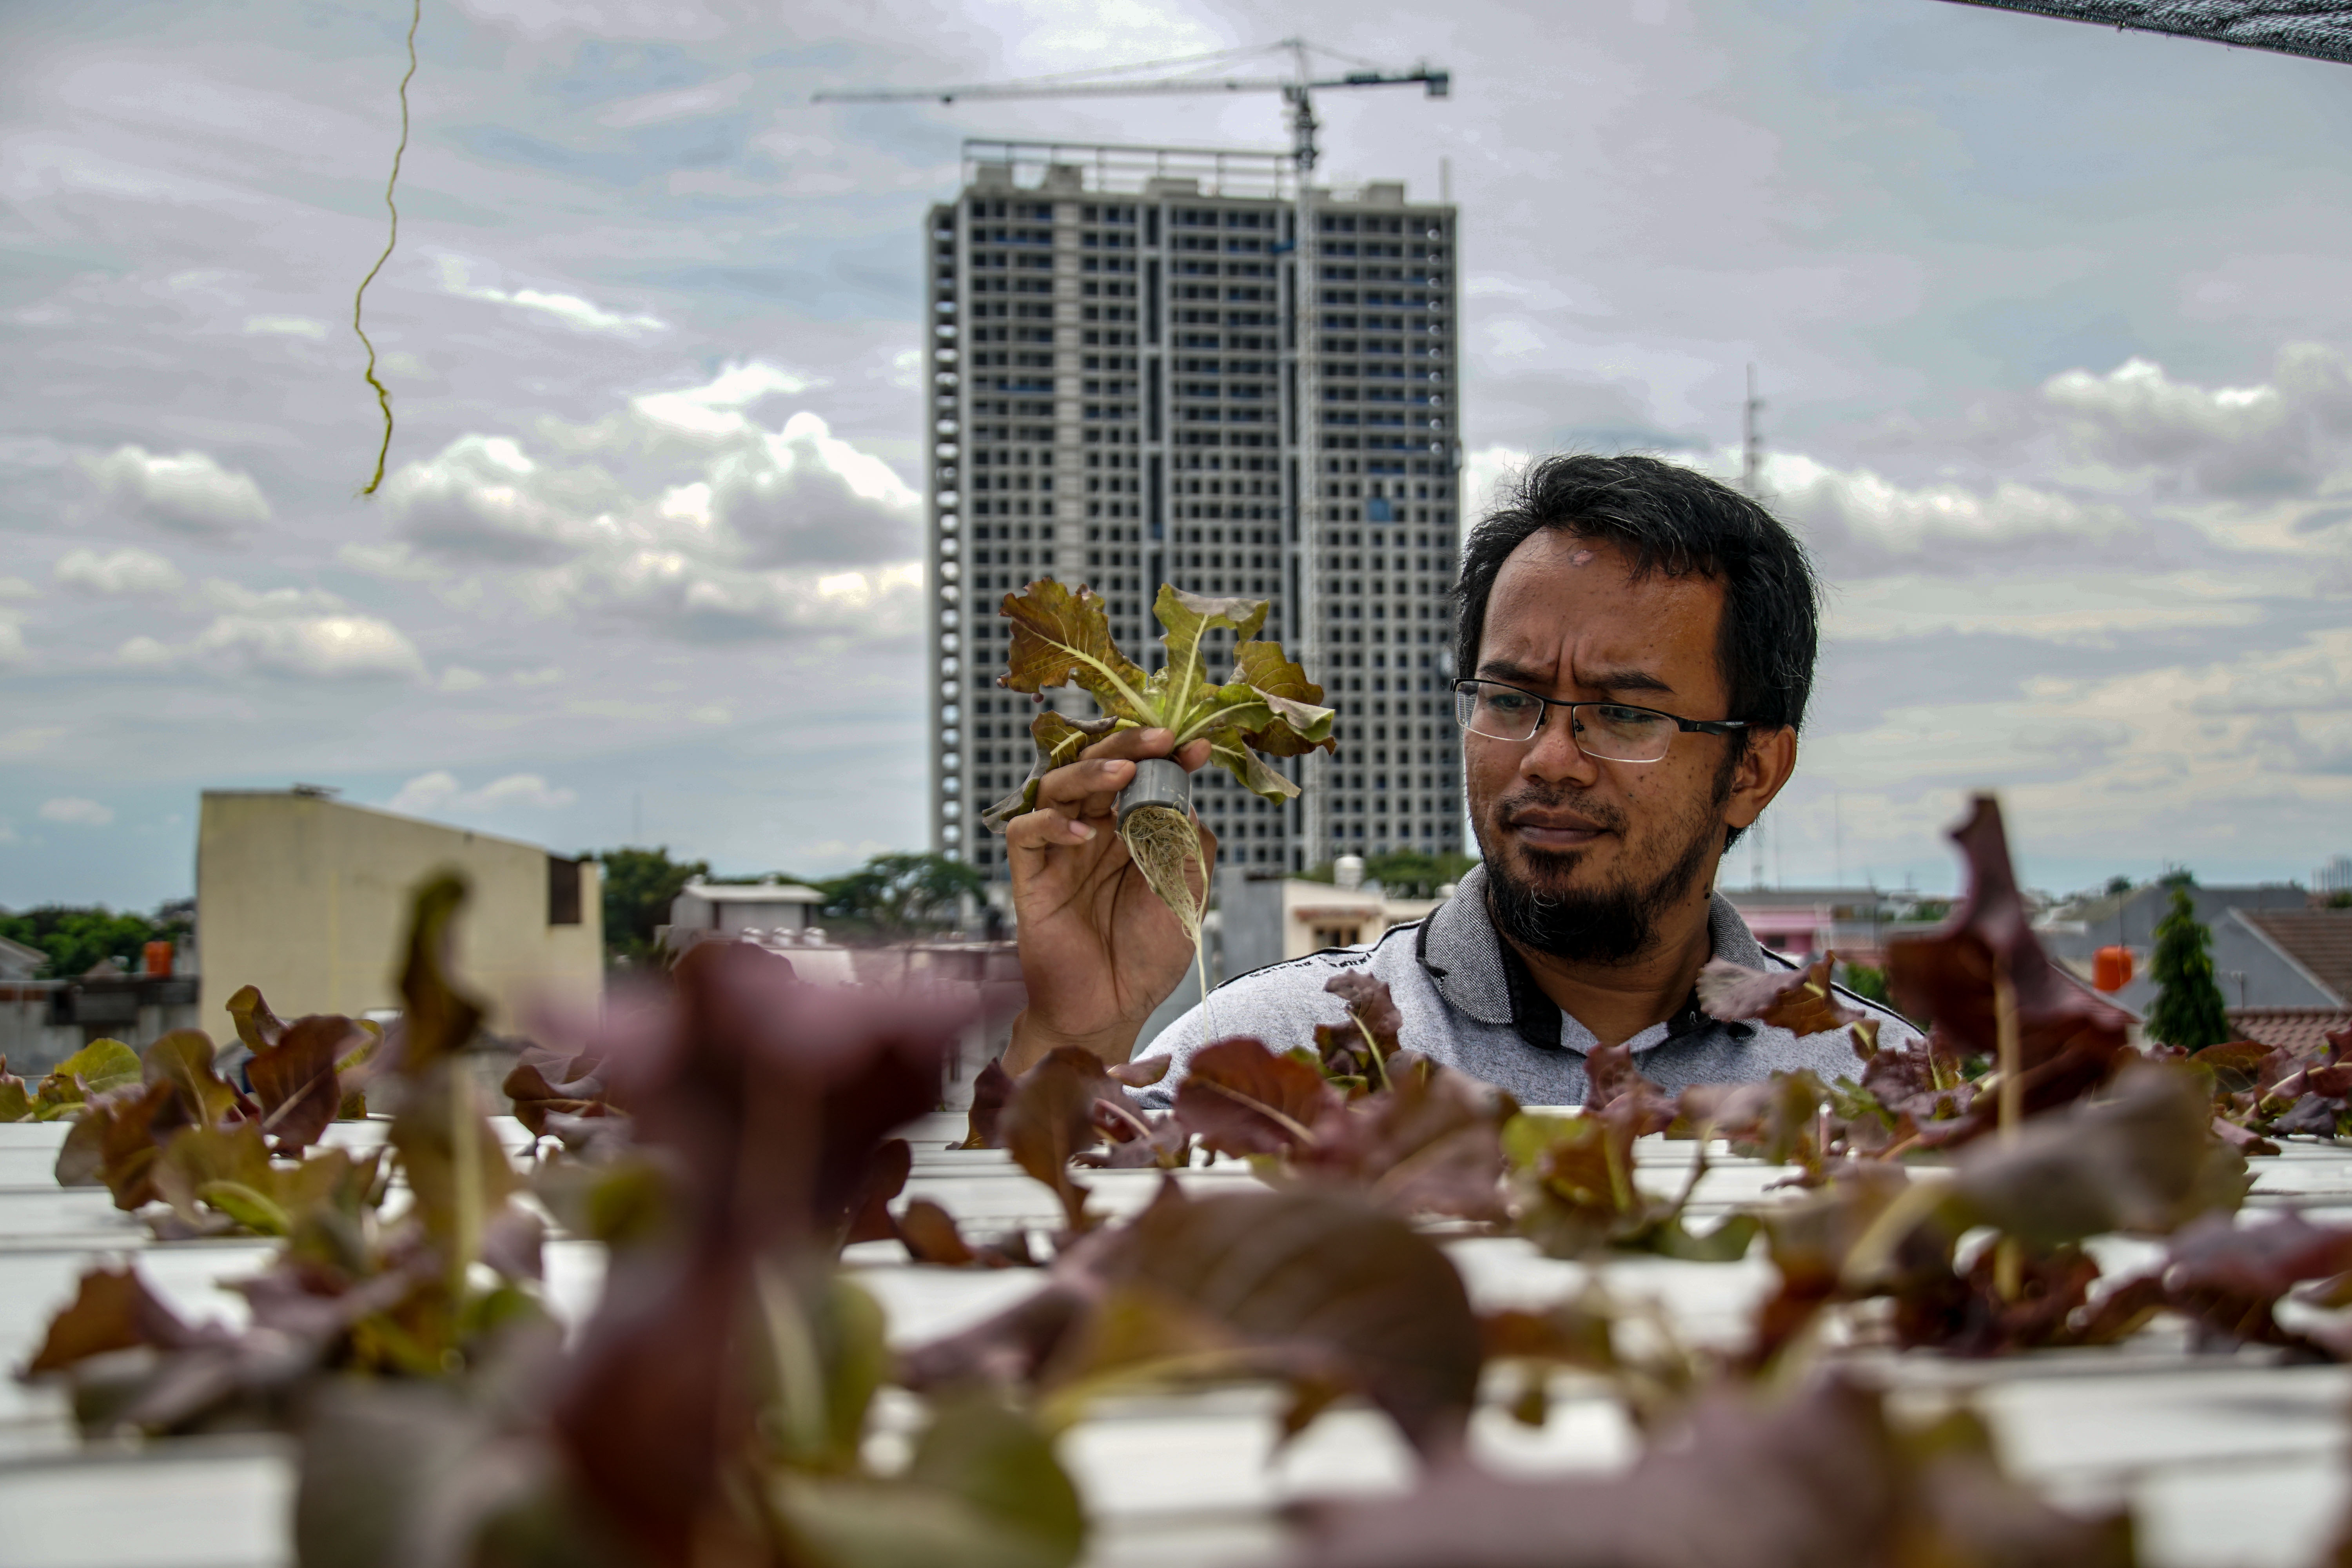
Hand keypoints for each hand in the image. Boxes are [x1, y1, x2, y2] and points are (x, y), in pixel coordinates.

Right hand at [1002, 726, 1214, 1071]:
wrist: (1111, 1011)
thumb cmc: (1148, 958)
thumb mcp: (1187, 899)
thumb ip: (1188, 849)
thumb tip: (1188, 800)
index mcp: (1130, 834)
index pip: (1141, 778)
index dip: (1165, 757)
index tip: (1195, 746)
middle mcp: (1093, 835)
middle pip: (1096, 769)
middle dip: (1127, 747)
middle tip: (1159, 738)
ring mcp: (1059, 854)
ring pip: (1056, 789)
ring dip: (1089, 774)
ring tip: (1123, 772)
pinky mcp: (1031, 879)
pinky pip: (1024, 835)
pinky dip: (1048, 824)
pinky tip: (1081, 833)